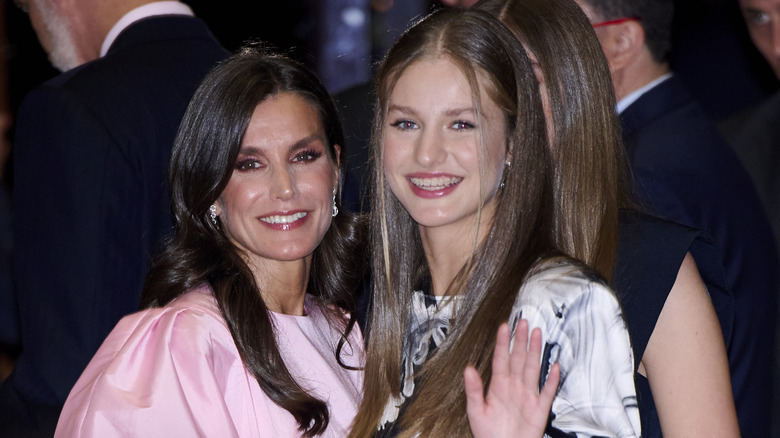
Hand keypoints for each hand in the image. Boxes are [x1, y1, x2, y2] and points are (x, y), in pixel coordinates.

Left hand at [464, 320, 559, 437]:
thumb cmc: (488, 434)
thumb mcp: (476, 411)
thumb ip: (473, 390)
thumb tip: (468, 369)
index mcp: (498, 386)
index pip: (501, 359)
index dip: (503, 342)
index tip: (504, 326)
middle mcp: (513, 387)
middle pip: (518, 358)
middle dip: (521, 339)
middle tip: (524, 322)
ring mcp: (527, 396)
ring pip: (532, 368)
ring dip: (535, 351)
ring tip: (538, 334)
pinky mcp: (539, 409)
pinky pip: (547, 391)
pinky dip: (552, 379)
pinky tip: (555, 366)